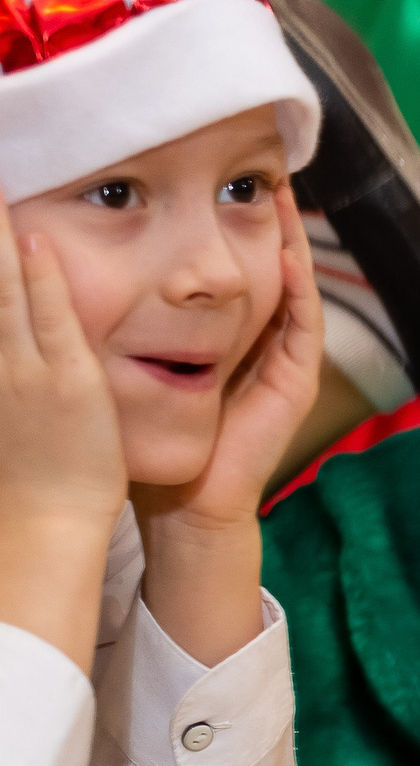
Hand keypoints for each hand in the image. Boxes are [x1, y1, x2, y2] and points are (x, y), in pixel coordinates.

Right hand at [0, 199, 127, 664]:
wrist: (43, 522)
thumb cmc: (27, 467)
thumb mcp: (7, 404)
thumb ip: (7, 356)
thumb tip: (6, 324)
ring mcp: (25, 369)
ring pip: (2, 291)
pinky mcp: (66, 381)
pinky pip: (50, 320)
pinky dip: (38, 280)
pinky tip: (34, 242)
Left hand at [135, 191, 324, 534]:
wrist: (187, 497)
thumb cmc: (157, 434)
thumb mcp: (141, 361)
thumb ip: (131, 323)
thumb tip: (84, 270)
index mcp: (230, 335)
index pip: (237, 267)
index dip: (232, 224)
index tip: (218, 179)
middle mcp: (263, 341)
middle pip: (273, 266)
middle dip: (270, 220)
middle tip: (264, 169)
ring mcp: (285, 359)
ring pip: (294, 284)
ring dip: (291, 240)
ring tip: (281, 196)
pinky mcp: (296, 379)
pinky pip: (304, 321)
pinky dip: (299, 285)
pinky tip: (286, 252)